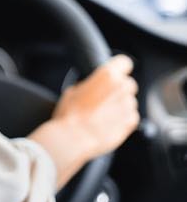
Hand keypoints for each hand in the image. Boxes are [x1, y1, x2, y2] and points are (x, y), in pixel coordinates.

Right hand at [28, 54, 139, 187]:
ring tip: (102, 114)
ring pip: (129, 101)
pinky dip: (122, 119)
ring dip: (120, 105)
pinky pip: (131, 116)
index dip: (119, 68)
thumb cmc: (69, 115)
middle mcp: (122, 88)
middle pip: (128, 83)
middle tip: (103, 98)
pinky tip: (107, 123)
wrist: (73, 138)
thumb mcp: (72, 92)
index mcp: (107, 76)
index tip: (115, 73)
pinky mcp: (131, 122)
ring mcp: (128, 106)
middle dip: (118, 89)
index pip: (124, 62)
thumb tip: (93, 87)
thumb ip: (89, 85)